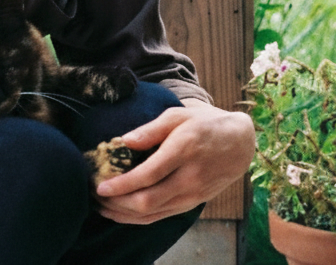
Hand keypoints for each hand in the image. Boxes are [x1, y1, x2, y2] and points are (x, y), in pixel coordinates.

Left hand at [93, 99, 255, 223]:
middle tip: (95, 196)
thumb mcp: (178, 115)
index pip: (148, 175)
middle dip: (116, 203)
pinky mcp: (193, 203)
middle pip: (148, 200)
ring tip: (102, 207)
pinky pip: (162, 216)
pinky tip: (122, 214)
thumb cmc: (205, 124)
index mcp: (183, 150)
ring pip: (153, 213)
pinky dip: (139, 219)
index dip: (121, 185)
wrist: (240, 143)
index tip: (100, 186)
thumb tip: (122, 141)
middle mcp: (189, 177)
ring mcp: (192, 194)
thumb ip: (150, 129)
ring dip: (124, 214)